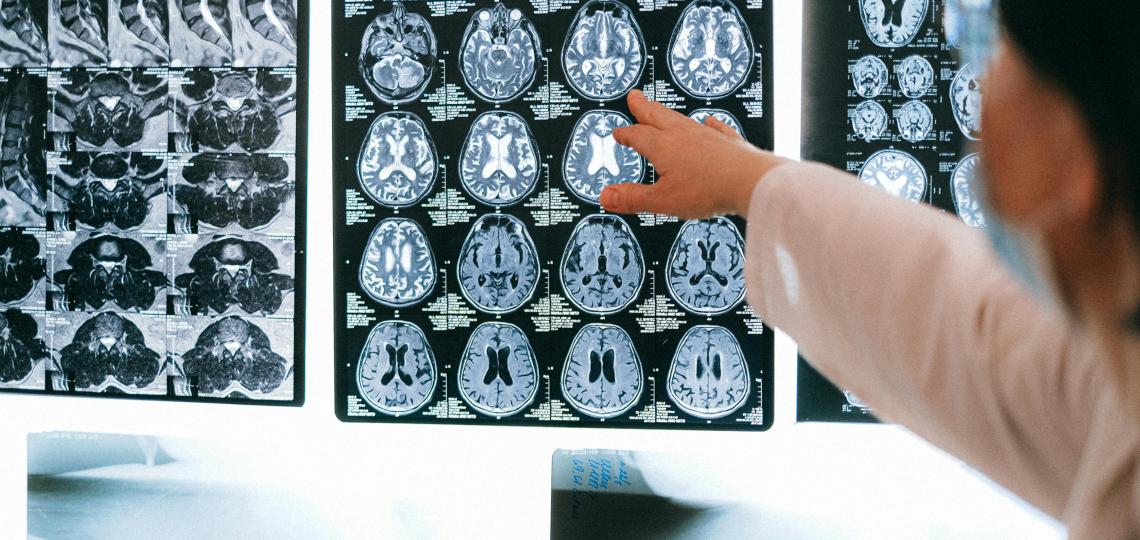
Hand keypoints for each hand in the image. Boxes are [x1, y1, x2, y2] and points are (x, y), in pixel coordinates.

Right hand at [600, 90, 788, 218]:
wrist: (750, 181)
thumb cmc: (709, 189)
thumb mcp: (663, 200)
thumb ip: (633, 198)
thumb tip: (606, 196)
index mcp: (664, 146)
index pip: (637, 135)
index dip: (626, 134)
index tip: (618, 132)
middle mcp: (683, 135)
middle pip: (658, 116)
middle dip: (644, 108)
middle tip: (635, 97)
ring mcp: (707, 135)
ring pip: (682, 119)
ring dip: (668, 113)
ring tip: (662, 109)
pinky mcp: (728, 141)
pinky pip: (715, 127)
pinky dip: (709, 124)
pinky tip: (709, 122)